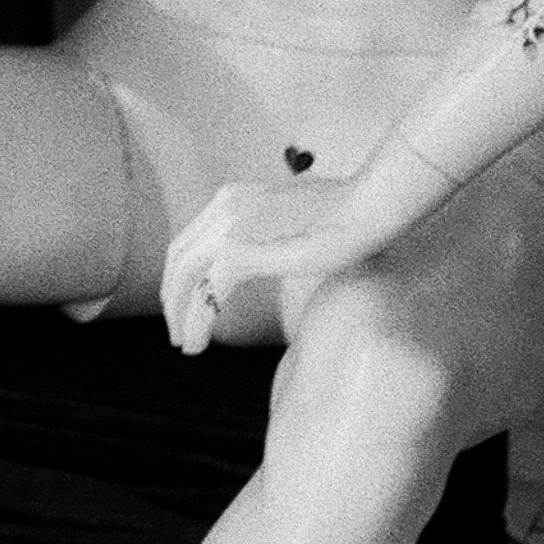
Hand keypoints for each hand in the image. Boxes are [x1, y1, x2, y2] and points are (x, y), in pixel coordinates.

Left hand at [159, 171, 401, 353]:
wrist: (370, 206)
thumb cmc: (350, 216)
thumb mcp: (297, 221)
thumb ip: (273, 234)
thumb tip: (269, 254)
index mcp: (235, 198)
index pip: (192, 240)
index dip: (182, 276)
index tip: (185, 304)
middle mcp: (226, 206)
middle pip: (181, 257)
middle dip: (173, 297)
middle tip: (176, 333)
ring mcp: (232, 225)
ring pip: (187, 276)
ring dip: (180, 314)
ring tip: (184, 344)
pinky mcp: (245, 248)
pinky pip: (209, 292)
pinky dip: (198, 321)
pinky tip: (197, 344)